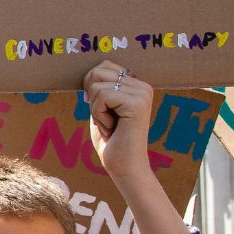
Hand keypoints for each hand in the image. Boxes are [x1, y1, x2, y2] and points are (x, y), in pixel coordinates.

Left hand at [83, 60, 156, 183]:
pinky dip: (98, 115)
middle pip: (98, 71)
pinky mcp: (137, 104)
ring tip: (110, 125)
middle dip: (92, 97)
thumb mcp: (101, 108)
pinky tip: (112, 128)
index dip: (91, 88)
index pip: (103, 66)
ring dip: (95, 109)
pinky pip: (102, 97)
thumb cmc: (111, 141)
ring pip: (97, 85)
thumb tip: (89, 71)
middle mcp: (143, 86)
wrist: (124, 167)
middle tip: (106, 118)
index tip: (103, 111)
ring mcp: (142, 94)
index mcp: (136, 85)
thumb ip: (98, 88)